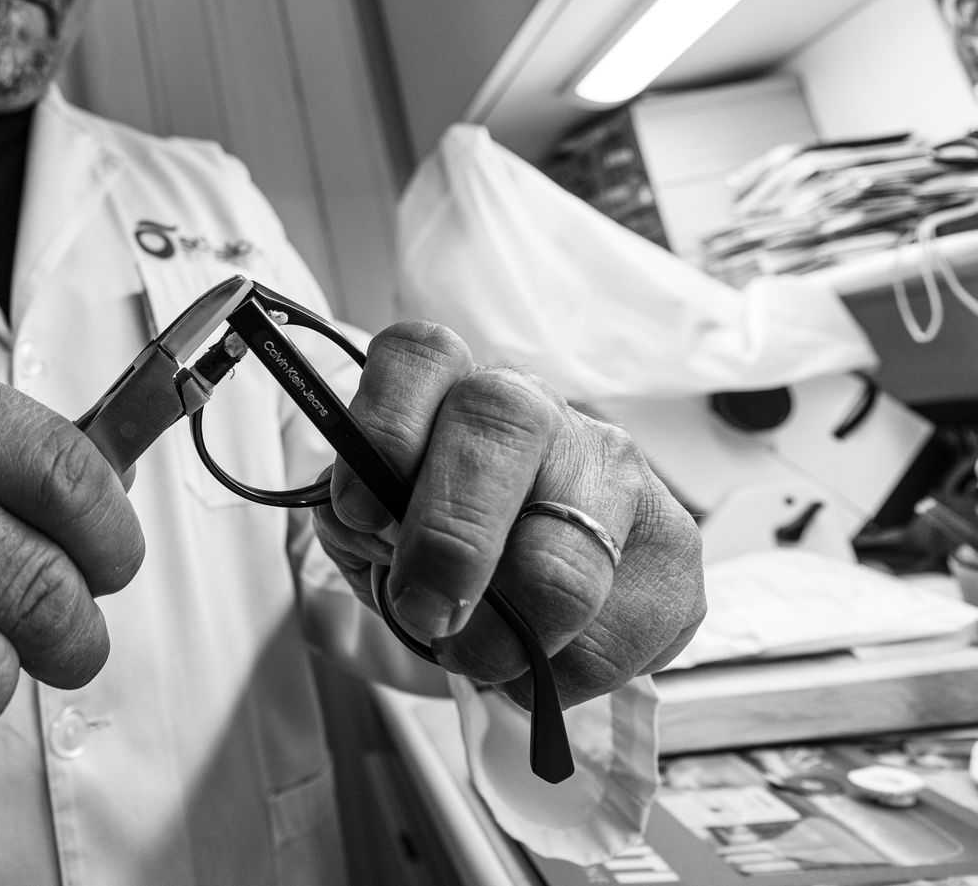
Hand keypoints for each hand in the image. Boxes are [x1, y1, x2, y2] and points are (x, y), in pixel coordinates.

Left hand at [311, 322, 703, 707]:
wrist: (529, 591)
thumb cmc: (435, 542)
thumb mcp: (372, 528)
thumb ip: (357, 524)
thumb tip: (371, 536)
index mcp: (455, 386)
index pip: (422, 354)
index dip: (384, 429)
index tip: (361, 512)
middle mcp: (540, 410)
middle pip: (503, 433)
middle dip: (450, 544)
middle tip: (423, 614)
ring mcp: (618, 472)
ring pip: (566, 563)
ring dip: (505, 637)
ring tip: (476, 655)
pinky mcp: (674, 551)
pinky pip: (614, 639)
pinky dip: (559, 676)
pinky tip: (538, 662)